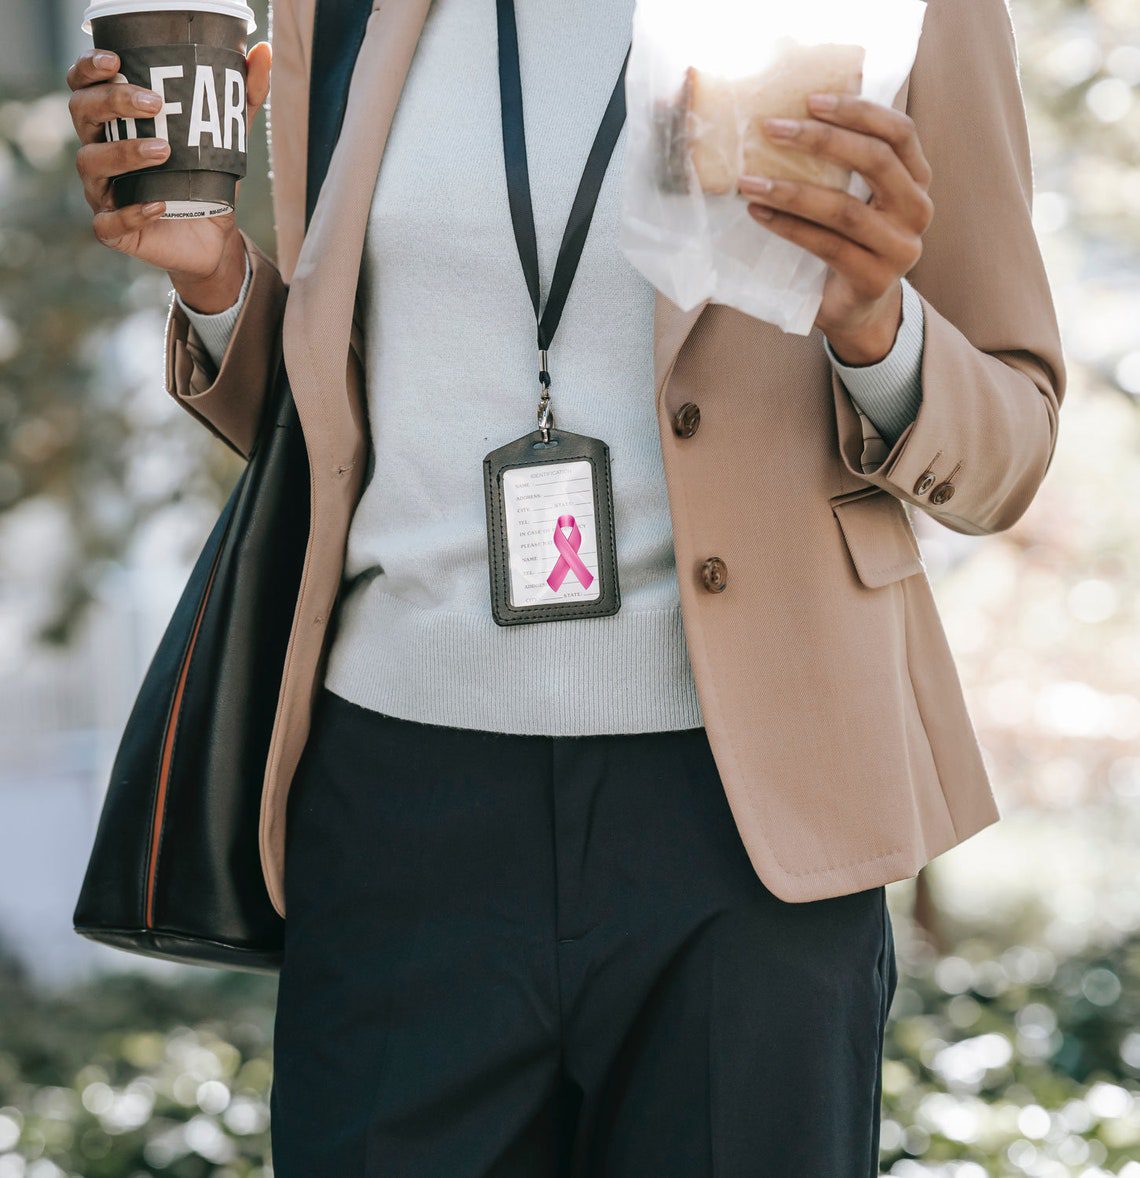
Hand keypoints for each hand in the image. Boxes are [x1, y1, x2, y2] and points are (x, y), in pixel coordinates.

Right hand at [67, 41, 271, 311]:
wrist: (215, 238)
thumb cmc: (207, 178)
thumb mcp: (229, 136)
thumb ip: (242, 96)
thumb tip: (262, 52)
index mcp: (113, 122)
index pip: (83, 85)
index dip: (88, 69)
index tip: (115, 61)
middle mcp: (99, 150)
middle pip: (82, 114)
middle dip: (112, 102)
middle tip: (154, 103)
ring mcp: (102, 191)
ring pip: (91, 163)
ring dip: (124, 152)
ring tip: (163, 150)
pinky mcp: (113, 230)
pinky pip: (108, 222)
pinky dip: (133, 212)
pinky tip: (160, 204)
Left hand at [736, 93, 932, 363]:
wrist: (858, 310)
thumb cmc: (849, 243)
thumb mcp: (856, 197)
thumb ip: (844, 165)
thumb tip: (789, 116)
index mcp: (917, 180)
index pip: (900, 133)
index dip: (858, 111)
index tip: (811, 100)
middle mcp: (917, 210)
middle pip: (876, 162)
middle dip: (821, 140)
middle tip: (772, 129)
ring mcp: (900, 248)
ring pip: (845, 209)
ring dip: (792, 191)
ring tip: (750, 182)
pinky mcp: (874, 279)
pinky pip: (827, 246)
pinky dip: (789, 228)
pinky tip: (759, 214)